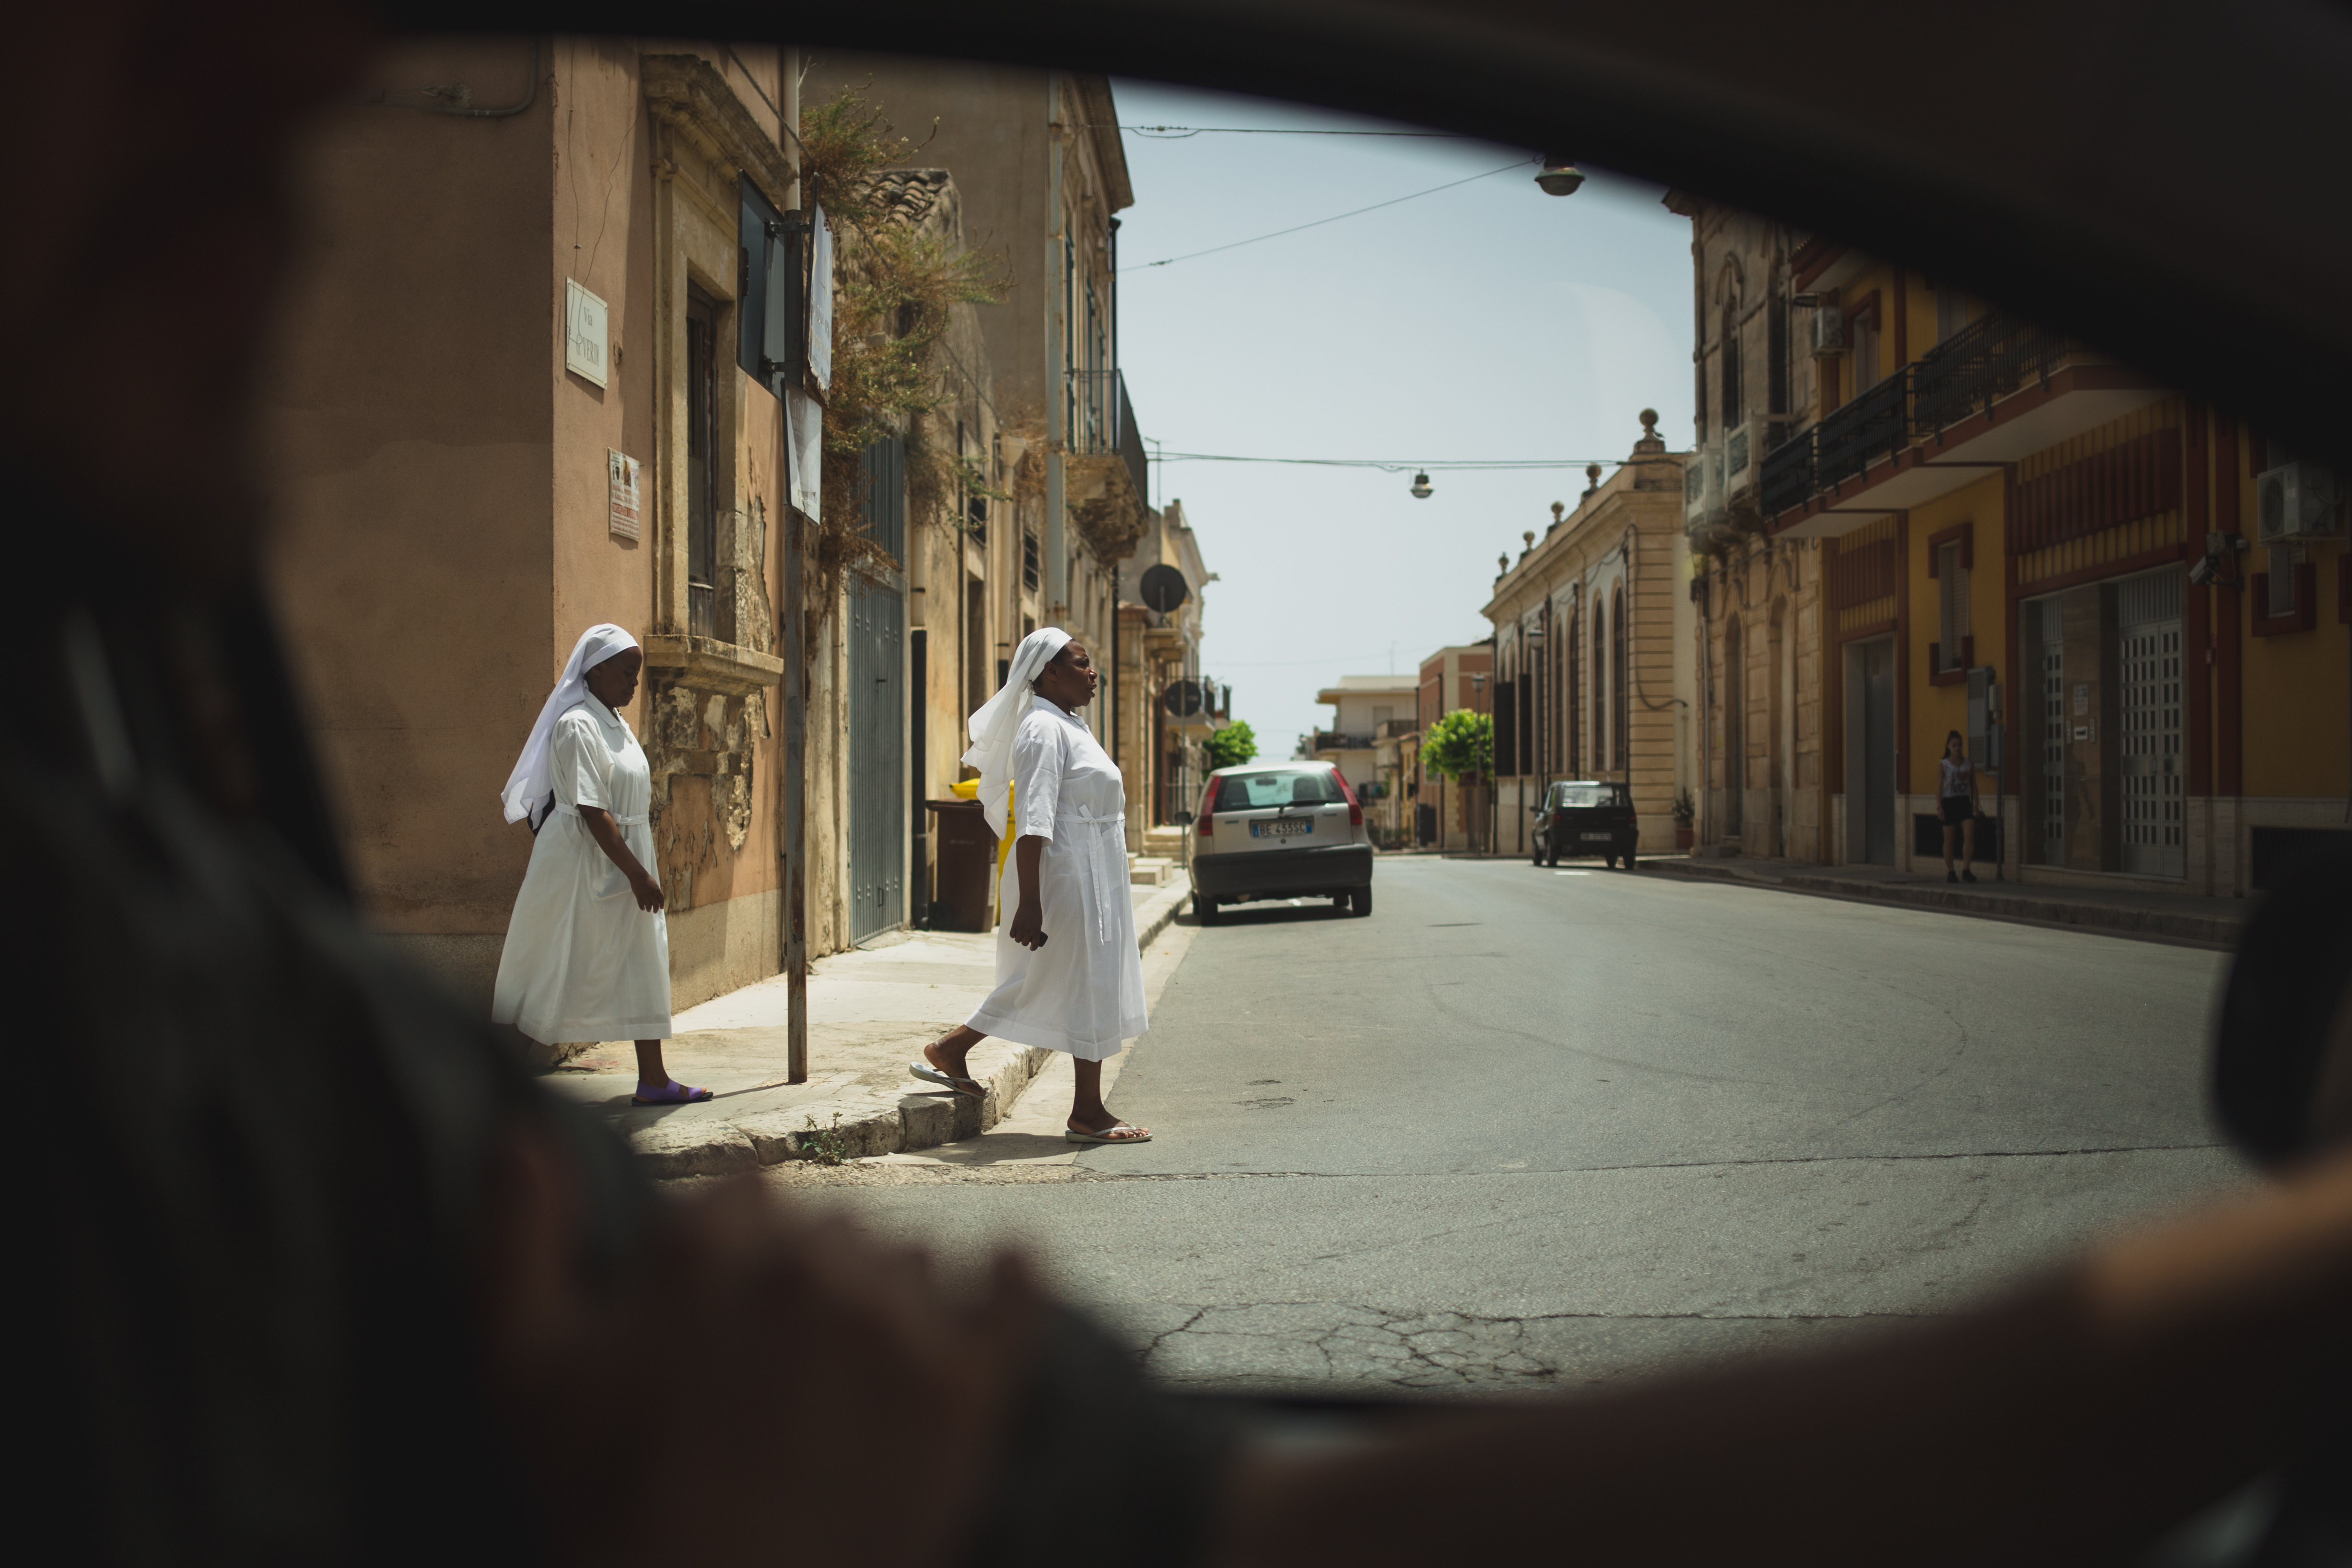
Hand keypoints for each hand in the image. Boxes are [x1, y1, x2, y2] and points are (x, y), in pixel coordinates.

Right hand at [481, 1119, 1046, 1567]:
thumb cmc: (604, 1509)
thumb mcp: (522, 1371)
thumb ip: (516, 1235)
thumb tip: (517, 1130)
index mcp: (710, 1247)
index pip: (748, 1196)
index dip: (732, 1253)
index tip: (719, 1316)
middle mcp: (810, 1266)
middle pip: (829, 1228)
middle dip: (804, 1279)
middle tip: (777, 1369)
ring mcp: (897, 1326)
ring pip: (912, 1259)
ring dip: (886, 1296)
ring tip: (848, 1378)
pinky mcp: (967, 1392)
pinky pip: (1014, 1292)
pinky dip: (1008, 1280)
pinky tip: (1001, 1278)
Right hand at [629, 870, 664, 912]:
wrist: (638, 875)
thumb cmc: (646, 878)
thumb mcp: (654, 883)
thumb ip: (656, 890)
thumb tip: (657, 897)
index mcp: (657, 890)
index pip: (661, 900)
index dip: (661, 905)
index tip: (661, 908)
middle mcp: (652, 894)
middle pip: (656, 905)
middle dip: (656, 909)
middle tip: (654, 911)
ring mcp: (646, 896)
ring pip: (648, 906)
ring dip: (649, 909)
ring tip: (648, 910)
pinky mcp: (639, 897)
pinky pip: (641, 905)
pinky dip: (642, 908)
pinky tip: (642, 908)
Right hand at [1009, 897, 1046, 949]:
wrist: (1029, 904)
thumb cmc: (1036, 913)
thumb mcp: (1038, 923)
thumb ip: (1035, 931)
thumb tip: (1030, 939)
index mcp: (1036, 932)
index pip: (1034, 945)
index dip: (1033, 948)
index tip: (1031, 948)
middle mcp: (1028, 932)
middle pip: (1024, 943)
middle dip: (1025, 942)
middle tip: (1025, 939)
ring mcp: (1021, 929)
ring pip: (1017, 940)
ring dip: (1019, 938)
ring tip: (1020, 935)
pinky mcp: (1014, 925)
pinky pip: (1012, 935)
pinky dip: (1013, 935)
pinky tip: (1014, 933)